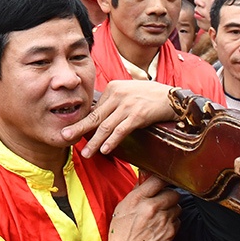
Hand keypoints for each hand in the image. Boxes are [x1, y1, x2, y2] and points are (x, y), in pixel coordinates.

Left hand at [61, 81, 176, 156]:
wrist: (175, 98)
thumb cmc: (152, 97)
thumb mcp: (129, 93)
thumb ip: (114, 102)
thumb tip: (99, 116)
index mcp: (113, 87)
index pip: (95, 109)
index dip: (85, 123)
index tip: (74, 132)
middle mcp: (117, 94)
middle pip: (95, 116)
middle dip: (79, 129)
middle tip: (65, 137)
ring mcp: (127, 105)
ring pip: (106, 126)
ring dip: (94, 141)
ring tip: (86, 153)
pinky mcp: (138, 115)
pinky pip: (121, 130)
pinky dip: (112, 141)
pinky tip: (105, 150)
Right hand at [98, 175, 179, 240]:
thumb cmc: (121, 233)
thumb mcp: (122, 208)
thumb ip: (136, 194)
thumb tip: (145, 181)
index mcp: (137, 199)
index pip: (157, 180)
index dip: (162, 180)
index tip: (162, 183)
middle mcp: (152, 207)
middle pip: (173, 193)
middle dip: (169, 196)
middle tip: (163, 201)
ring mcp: (163, 220)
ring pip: (177, 207)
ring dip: (171, 210)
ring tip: (161, 216)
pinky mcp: (170, 232)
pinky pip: (178, 221)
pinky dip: (172, 223)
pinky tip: (162, 227)